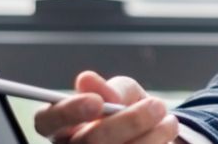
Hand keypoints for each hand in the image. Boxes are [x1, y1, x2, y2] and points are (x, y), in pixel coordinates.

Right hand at [32, 71, 180, 143]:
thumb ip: (108, 88)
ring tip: (169, 121)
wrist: (153, 134)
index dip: (68, 112)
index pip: (47, 120)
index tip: (96, 102)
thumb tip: (87, 80)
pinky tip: (166, 135)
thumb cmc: (128, 110)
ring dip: (151, 136)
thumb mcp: (122, 92)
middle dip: (128, 121)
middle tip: (156, 105)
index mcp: (61, 126)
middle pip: (89, 141)